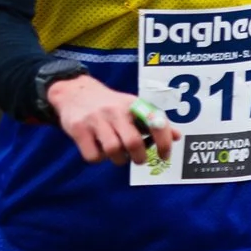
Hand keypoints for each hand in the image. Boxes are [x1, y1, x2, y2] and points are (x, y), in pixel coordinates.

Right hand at [48, 75, 178, 165]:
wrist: (73, 91)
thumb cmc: (109, 104)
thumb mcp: (132, 107)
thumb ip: (153, 122)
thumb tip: (177, 136)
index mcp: (132, 105)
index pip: (155, 123)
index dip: (164, 142)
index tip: (165, 156)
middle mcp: (115, 111)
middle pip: (133, 142)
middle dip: (139, 157)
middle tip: (138, 159)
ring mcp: (96, 120)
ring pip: (113, 151)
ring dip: (118, 159)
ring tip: (117, 154)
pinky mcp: (78, 129)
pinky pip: (93, 156)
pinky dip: (98, 159)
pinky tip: (99, 150)